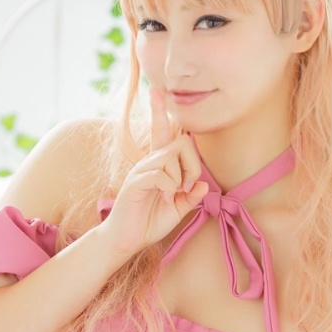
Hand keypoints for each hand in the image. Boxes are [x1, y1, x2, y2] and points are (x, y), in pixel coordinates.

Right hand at [97, 87, 209, 258]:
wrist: (126, 240)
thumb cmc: (149, 223)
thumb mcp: (177, 210)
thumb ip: (191, 196)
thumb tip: (205, 185)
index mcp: (158, 165)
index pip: (162, 132)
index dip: (158, 111)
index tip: (156, 90)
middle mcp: (148, 162)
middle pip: (179, 143)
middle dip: (192, 164)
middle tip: (187, 186)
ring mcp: (140, 170)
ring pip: (170, 156)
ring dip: (180, 178)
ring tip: (173, 195)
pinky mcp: (134, 182)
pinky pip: (160, 173)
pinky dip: (170, 186)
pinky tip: (164, 197)